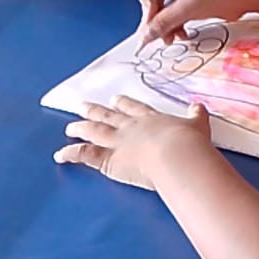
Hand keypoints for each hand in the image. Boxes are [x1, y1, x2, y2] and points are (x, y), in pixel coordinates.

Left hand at [55, 96, 212, 189]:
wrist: (178, 155)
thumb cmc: (189, 143)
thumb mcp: (198, 124)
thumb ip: (196, 115)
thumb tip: (198, 106)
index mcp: (151, 119)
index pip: (134, 109)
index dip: (124, 104)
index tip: (116, 99)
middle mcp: (131, 127)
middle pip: (109, 116)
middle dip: (96, 111)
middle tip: (84, 106)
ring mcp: (117, 141)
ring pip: (94, 131)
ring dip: (80, 128)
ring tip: (70, 126)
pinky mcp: (108, 159)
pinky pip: (85, 155)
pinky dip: (71, 153)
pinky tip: (60, 154)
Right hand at [136, 0, 245, 44]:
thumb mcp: (189, 8)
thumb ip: (165, 22)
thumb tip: (145, 35)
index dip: (149, 12)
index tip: (152, 29)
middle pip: (152, 5)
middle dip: (157, 22)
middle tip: (162, 37)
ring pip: (162, 13)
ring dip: (167, 27)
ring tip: (174, 37)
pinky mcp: (188, 3)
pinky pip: (173, 17)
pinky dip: (175, 27)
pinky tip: (182, 34)